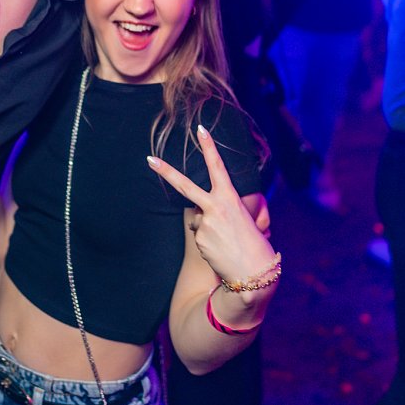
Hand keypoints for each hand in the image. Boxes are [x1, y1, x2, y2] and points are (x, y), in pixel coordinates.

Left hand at [148, 125, 275, 282]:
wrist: (255, 275)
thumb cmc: (255, 246)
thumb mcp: (247, 221)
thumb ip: (223, 212)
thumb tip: (202, 216)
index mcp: (231, 198)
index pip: (218, 167)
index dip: (209, 147)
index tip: (199, 129)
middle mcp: (216, 207)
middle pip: (185, 185)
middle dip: (166, 171)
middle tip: (148, 159)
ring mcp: (205, 223)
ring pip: (197, 220)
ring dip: (207, 229)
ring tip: (226, 242)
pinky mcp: (199, 239)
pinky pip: (199, 236)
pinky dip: (208, 243)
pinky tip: (221, 251)